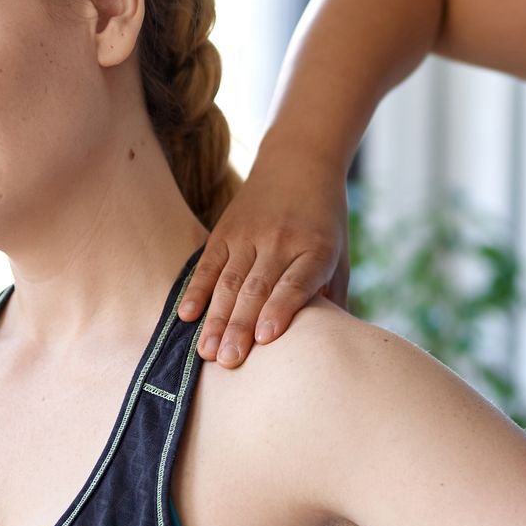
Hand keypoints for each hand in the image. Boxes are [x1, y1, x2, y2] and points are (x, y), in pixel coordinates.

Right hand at [178, 153, 350, 366]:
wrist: (299, 162)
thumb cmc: (324, 222)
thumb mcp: (339, 254)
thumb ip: (333, 295)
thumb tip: (333, 343)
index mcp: (315, 249)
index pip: (295, 283)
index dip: (280, 310)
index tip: (265, 338)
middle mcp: (281, 241)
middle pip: (257, 289)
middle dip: (240, 327)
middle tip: (229, 363)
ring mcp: (250, 235)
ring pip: (229, 281)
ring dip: (216, 318)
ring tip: (207, 352)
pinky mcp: (225, 230)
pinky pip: (208, 264)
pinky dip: (196, 290)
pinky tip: (186, 315)